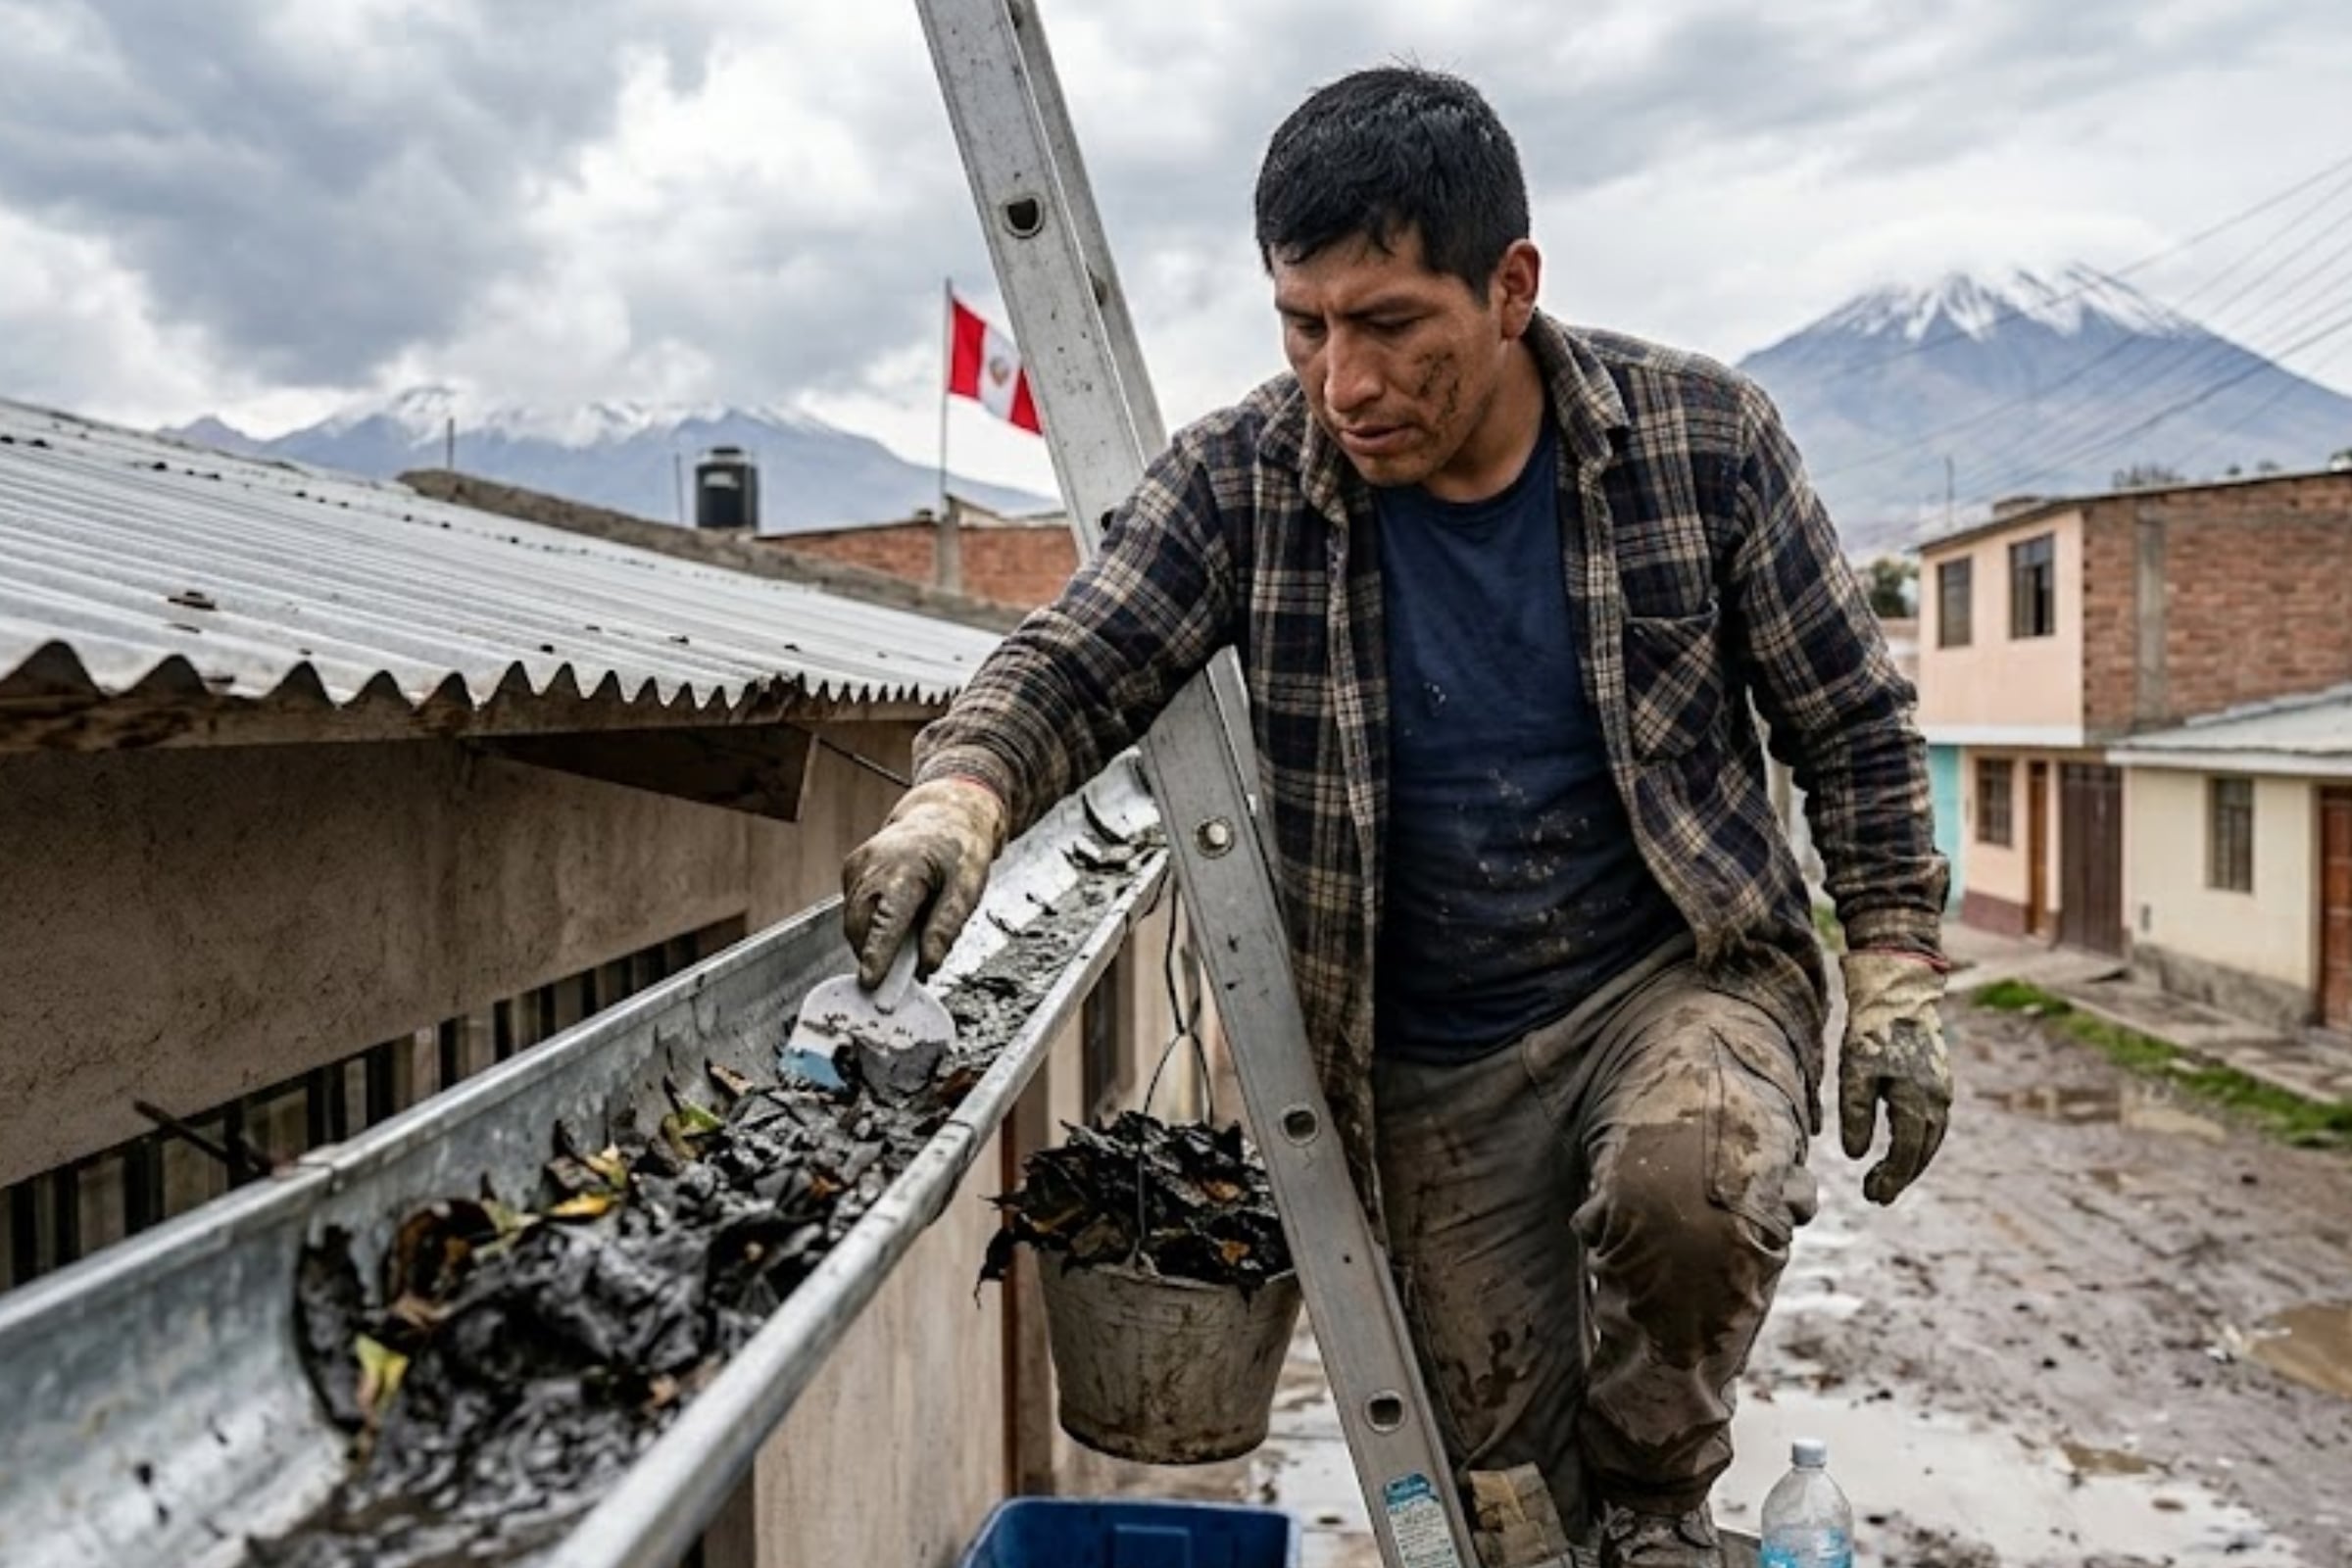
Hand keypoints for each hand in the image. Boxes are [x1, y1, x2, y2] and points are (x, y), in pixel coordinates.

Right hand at [841, 777, 1007, 986]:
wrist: (944, 815)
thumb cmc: (958, 851)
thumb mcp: (968, 888)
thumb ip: (946, 928)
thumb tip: (927, 966)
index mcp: (906, 867)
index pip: (886, 918)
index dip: (877, 953)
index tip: (871, 981)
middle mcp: (874, 864)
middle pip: (860, 923)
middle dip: (873, 953)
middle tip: (901, 972)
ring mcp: (858, 865)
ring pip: (854, 920)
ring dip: (873, 940)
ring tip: (908, 933)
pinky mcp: (851, 870)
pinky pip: (854, 909)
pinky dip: (871, 923)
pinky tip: (896, 914)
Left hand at [1838, 950, 1952, 1204]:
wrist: (1898, 995)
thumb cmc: (1870, 1032)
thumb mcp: (1854, 1071)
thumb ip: (1855, 1113)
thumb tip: (1857, 1155)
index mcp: (1916, 1098)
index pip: (1907, 1151)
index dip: (1891, 1177)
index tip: (1872, 1195)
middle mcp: (1936, 1099)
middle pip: (1922, 1150)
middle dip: (1900, 1176)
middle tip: (1876, 1197)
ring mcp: (1941, 1090)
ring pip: (1931, 1139)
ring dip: (1911, 1162)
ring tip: (1886, 1180)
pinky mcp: (1939, 1081)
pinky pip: (1933, 1123)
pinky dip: (1919, 1142)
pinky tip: (1901, 1148)